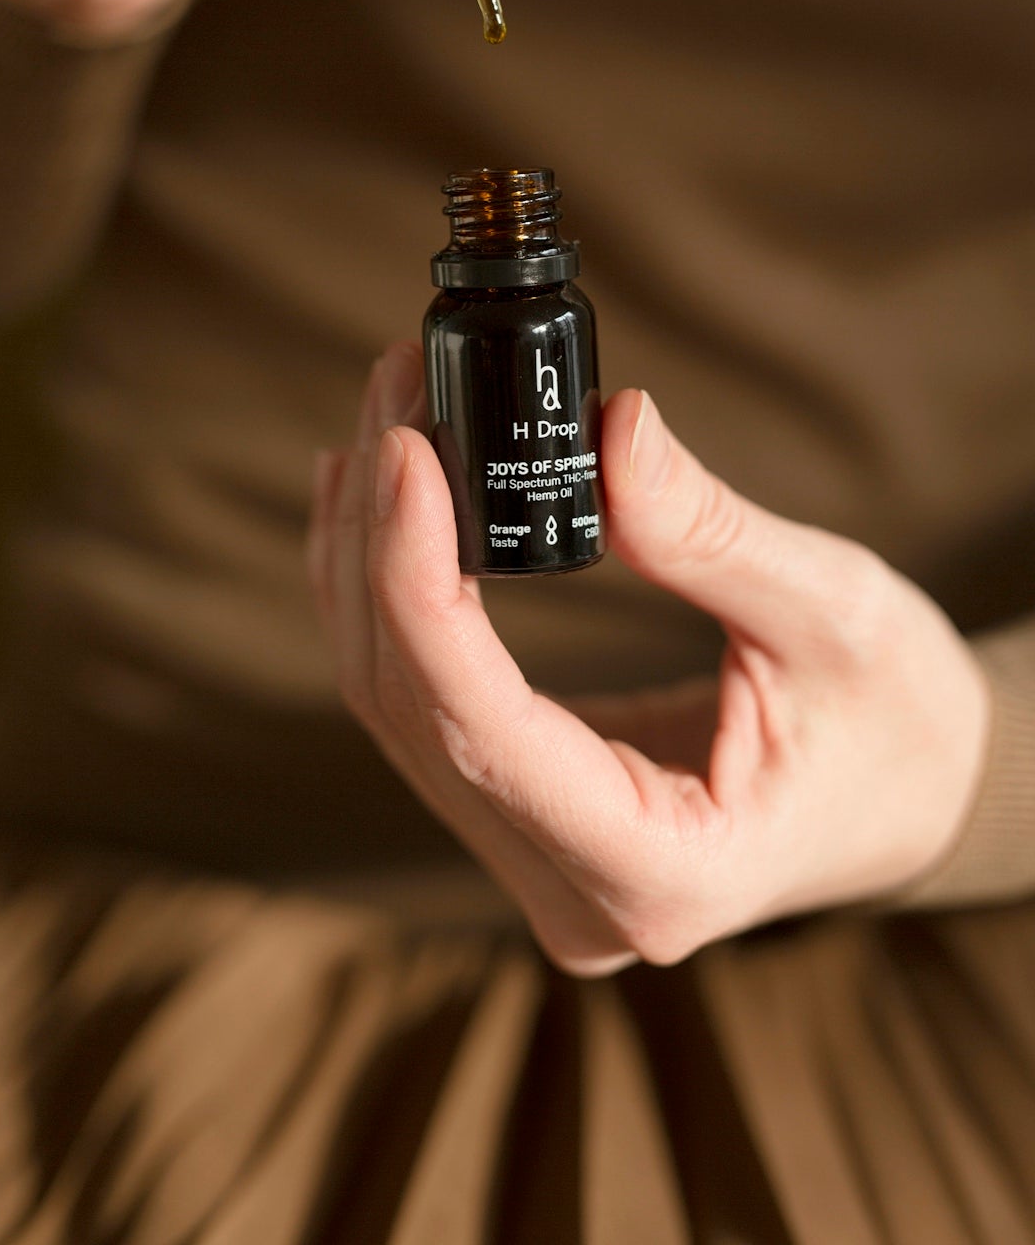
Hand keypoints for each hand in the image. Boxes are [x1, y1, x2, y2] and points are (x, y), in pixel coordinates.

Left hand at [311, 343, 990, 974]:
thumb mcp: (836, 616)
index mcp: (659, 872)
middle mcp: (575, 894)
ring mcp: (539, 863)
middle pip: (416, 711)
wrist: (923, 794)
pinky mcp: (526, 816)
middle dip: (384, 545)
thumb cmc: (901, 722)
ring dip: (372, 560)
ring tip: (383, 421)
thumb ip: (713, 536)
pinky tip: (371, 506)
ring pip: (399, 707)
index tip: (403, 453)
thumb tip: (612, 425)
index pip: (482, 730)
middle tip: (396, 401)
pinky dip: (393, 598)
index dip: (417, 586)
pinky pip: (422, 706)